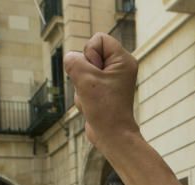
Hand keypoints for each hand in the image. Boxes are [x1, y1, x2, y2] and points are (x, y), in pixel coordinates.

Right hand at [64, 33, 138, 147]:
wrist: (112, 137)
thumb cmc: (104, 108)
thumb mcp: (84, 78)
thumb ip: (73, 61)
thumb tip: (71, 60)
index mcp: (123, 60)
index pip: (99, 39)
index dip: (90, 52)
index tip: (96, 72)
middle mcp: (119, 68)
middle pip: (88, 55)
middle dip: (84, 72)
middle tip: (94, 88)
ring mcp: (110, 80)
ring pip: (83, 72)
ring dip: (81, 87)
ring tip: (93, 100)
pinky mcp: (103, 91)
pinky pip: (83, 85)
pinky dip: (82, 96)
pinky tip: (91, 107)